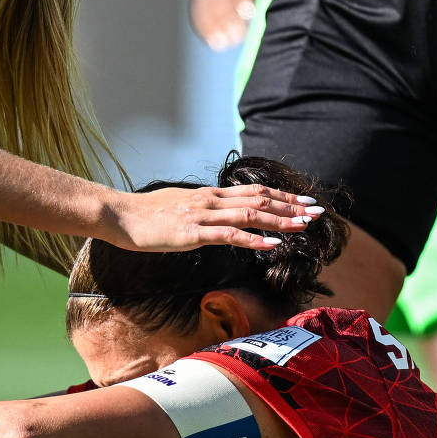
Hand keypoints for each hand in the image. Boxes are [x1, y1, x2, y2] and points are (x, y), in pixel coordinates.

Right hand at [104, 182, 322, 251]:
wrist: (118, 215)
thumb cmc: (145, 216)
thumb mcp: (178, 208)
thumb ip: (201, 211)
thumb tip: (218, 216)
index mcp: (209, 195)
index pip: (253, 191)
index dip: (282, 196)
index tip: (305, 200)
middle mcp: (210, 201)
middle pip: (259, 199)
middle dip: (291, 206)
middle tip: (318, 211)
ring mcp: (202, 216)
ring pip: (250, 215)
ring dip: (280, 221)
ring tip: (303, 226)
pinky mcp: (192, 233)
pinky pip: (228, 236)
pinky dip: (253, 240)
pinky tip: (271, 246)